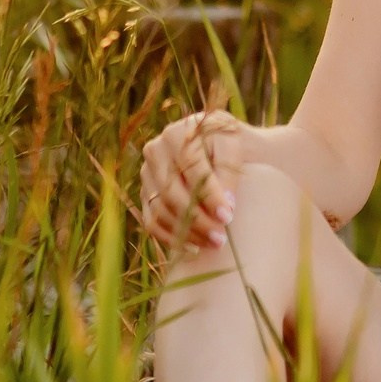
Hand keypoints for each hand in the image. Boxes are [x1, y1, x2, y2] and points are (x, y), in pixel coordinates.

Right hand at [138, 109, 254, 252]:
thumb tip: (224, 208)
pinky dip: (171, 238)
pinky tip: (195, 248)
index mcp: (177, 133)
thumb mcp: (235, 149)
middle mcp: (155, 150)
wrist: (224, 148)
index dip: (208, 194)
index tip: (228, 216)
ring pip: (160, 209)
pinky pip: (152, 221)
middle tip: (221, 238)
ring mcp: (146, 173)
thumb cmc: (234, 146)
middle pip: (171, 191)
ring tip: (213, 244)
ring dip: (186, 232)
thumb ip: (229, 173)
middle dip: (197, 218)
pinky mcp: (145, 193)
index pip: (190, 167)